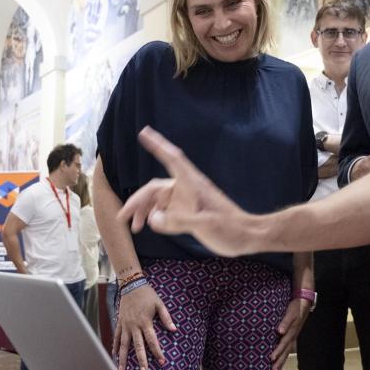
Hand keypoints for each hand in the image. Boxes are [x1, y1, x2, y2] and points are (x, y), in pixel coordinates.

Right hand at [113, 284, 175, 369]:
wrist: (131, 285)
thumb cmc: (147, 295)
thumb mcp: (159, 303)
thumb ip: (166, 317)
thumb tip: (174, 330)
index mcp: (145, 322)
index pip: (152, 340)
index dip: (157, 352)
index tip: (161, 362)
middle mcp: (134, 326)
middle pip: (138, 346)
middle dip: (141, 360)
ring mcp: (125, 325)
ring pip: (124, 345)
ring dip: (123, 358)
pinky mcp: (119, 323)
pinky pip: (116, 337)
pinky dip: (115, 347)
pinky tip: (114, 356)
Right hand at [118, 126, 256, 256]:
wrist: (246, 236)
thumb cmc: (229, 228)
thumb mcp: (203, 225)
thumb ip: (177, 221)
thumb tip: (153, 219)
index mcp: (192, 184)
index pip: (172, 158)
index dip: (158, 145)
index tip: (144, 132)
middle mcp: (186, 189)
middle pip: (155, 188)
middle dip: (137, 200)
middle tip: (122, 217)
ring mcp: (187, 201)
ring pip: (157, 201)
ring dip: (144, 211)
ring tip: (133, 227)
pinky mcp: (188, 213)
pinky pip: (165, 211)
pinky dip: (154, 216)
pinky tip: (149, 226)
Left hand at [270, 299, 309, 369]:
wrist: (304, 304)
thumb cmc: (296, 308)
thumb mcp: (291, 313)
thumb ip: (285, 322)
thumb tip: (280, 332)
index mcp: (292, 331)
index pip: (284, 343)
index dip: (278, 351)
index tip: (271, 359)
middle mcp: (292, 336)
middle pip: (285, 351)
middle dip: (279, 361)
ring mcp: (293, 337)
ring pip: (287, 351)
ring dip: (281, 361)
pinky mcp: (292, 336)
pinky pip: (287, 348)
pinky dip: (283, 355)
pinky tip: (278, 361)